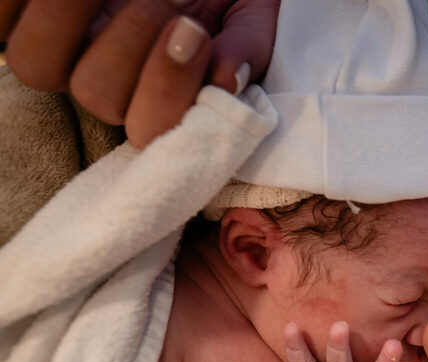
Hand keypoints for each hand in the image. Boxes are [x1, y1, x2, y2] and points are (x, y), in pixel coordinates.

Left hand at [2, 0, 279, 147]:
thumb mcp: (251, 9)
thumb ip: (248, 43)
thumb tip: (227, 79)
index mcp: (165, 93)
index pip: (151, 130)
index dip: (166, 91)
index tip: (194, 31)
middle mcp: (108, 81)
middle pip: (96, 96)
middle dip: (129, 44)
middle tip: (160, 2)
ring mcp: (59, 49)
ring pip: (36, 66)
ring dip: (67, 15)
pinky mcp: (19, 17)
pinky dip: (15, 2)